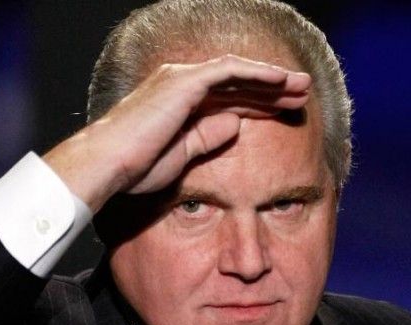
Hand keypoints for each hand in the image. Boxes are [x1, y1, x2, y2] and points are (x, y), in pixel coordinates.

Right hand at [44, 54, 310, 212]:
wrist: (109, 166)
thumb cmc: (137, 167)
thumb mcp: (183, 154)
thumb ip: (208, 136)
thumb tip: (236, 124)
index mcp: (181, 103)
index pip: (229, 99)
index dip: (259, 103)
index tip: (286, 110)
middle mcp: (182, 85)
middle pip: (238, 84)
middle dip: (272, 89)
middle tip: (302, 94)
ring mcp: (182, 80)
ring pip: (238, 74)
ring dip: (271, 79)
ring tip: (301, 86)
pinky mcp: (184, 83)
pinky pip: (229, 71)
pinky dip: (256, 73)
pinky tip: (280, 79)